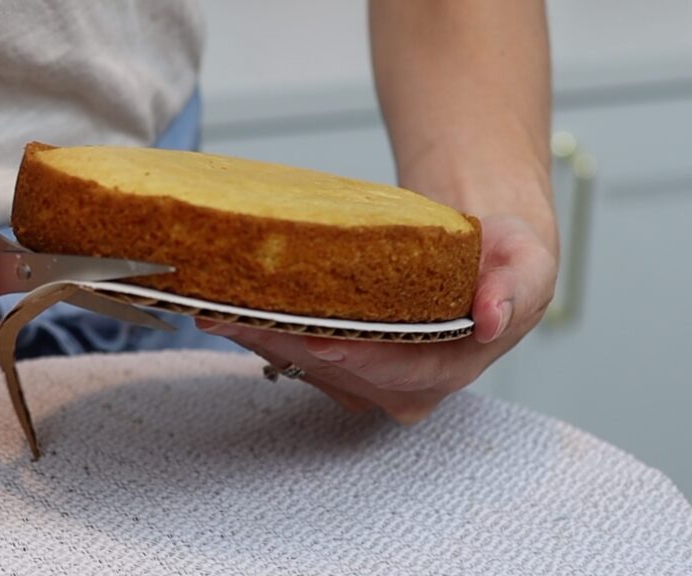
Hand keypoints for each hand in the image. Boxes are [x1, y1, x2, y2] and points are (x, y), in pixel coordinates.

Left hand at [199, 213, 556, 423]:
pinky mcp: (337, 363)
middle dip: (285, 342)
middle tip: (236, 315)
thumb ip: (514, 289)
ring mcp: (365, 378)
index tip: (324, 339)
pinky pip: (293, 351)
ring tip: (216, 310)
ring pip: (305, 363)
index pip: (398, 371)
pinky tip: (226, 311)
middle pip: (337, 369)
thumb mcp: (528, 264)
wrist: (477, 254)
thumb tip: (493, 317)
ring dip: (259, 337)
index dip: (361, 357)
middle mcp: (402, 386)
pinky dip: (259, 330)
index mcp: (448, 370)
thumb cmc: (503, 260)